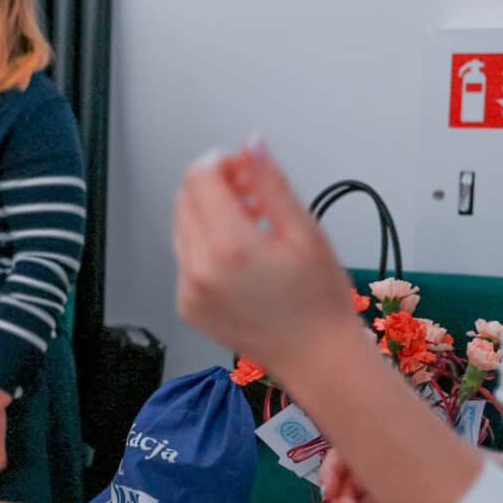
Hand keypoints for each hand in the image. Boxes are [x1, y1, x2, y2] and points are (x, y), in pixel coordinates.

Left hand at [172, 139, 363, 378]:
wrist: (316, 358)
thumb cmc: (320, 300)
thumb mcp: (305, 231)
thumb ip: (271, 183)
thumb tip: (252, 144)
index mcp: (228, 246)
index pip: (200, 177)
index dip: (223, 162)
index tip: (247, 170)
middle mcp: (198, 268)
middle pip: (185, 198)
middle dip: (216, 186)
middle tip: (256, 198)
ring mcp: (187, 289)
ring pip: (181, 226)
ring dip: (210, 214)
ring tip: (254, 228)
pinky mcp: (186, 305)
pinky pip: (185, 257)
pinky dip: (206, 245)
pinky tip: (241, 258)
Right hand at [322, 449, 502, 502]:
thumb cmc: (489, 482)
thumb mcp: (494, 469)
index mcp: (404, 447)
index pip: (356, 448)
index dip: (336, 466)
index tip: (332, 487)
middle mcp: (394, 466)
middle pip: (350, 476)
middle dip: (341, 495)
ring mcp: (392, 492)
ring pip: (355, 499)